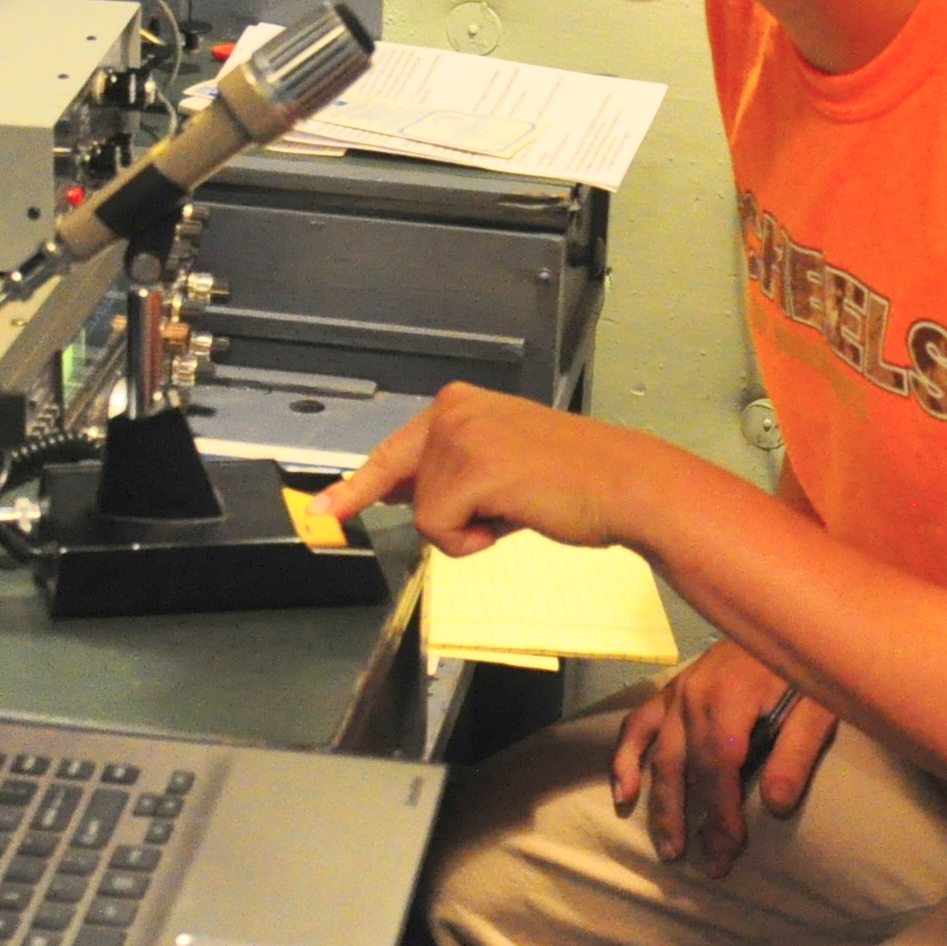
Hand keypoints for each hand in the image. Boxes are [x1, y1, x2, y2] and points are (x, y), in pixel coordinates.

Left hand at [318, 382, 655, 553]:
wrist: (623, 483)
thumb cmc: (573, 480)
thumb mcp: (500, 463)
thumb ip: (451, 471)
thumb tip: (395, 493)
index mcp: (460, 403)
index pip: (395, 449)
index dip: (357, 485)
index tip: (323, 509)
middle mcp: (452, 410)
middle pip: (399, 480)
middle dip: (383, 502)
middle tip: (328, 517)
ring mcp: (459, 438)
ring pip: (425, 514)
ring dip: (466, 528)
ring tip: (515, 509)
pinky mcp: (469, 470)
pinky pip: (440, 530)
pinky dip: (471, 542)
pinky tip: (511, 522)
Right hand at [612, 639, 838, 875]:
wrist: (790, 611)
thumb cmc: (807, 662)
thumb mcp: (819, 704)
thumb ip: (796, 753)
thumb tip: (775, 806)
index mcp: (729, 699)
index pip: (718, 769)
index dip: (720, 814)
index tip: (728, 852)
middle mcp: (694, 696)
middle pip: (685, 769)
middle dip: (691, 821)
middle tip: (706, 865)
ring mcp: (679, 691)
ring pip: (659, 755)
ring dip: (660, 804)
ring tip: (668, 847)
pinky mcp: (675, 689)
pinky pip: (638, 724)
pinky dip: (625, 758)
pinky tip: (623, 792)